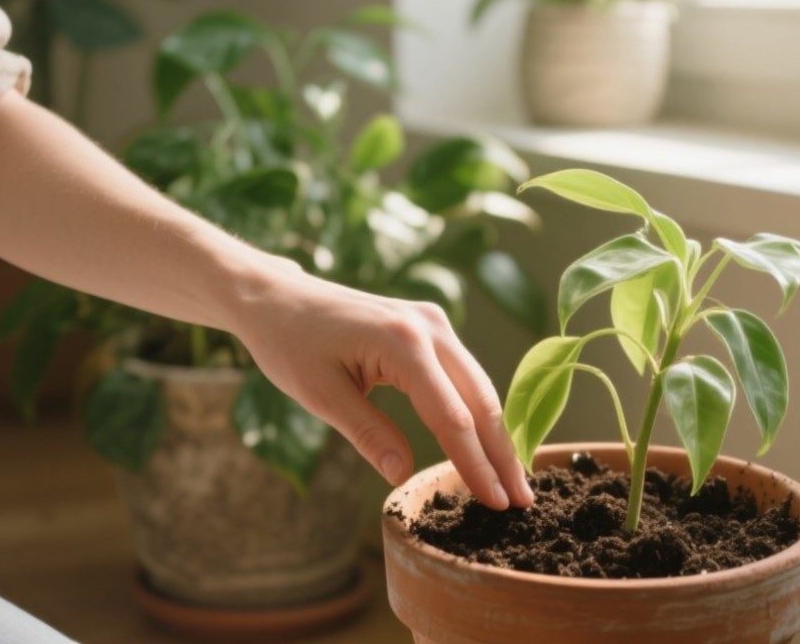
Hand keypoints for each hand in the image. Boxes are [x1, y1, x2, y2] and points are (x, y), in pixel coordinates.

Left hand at [229, 258, 535, 510]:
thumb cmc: (290, 344)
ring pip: (478, 386)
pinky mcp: (430, 326)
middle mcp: (430, 327)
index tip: (495, 502)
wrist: (277, 298)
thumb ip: (369, 435)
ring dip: (496, 433)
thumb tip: (403, 477)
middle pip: (480, 399)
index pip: (452, 417)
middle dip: (502, 453)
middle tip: (522, 500)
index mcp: (403, 343)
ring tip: (512, 479)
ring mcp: (433, 322)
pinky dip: (478, 410)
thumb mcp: (322, 396)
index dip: (475, 464)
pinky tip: (487, 441)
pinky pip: (464, 374)